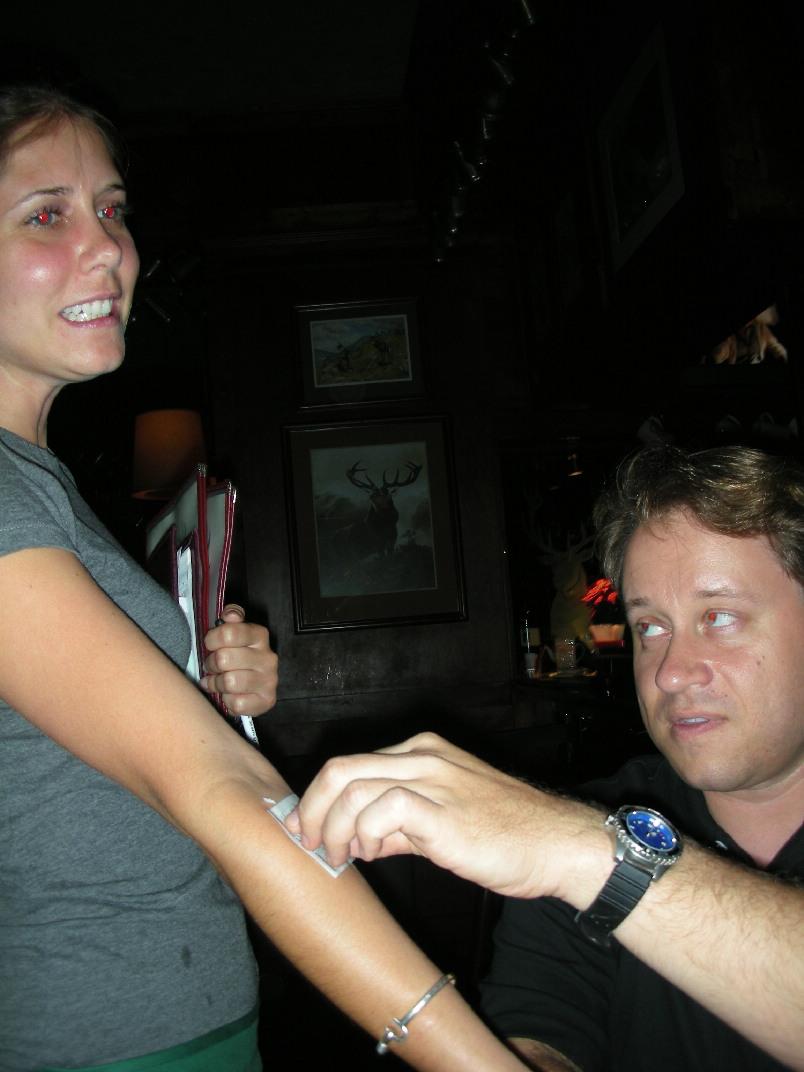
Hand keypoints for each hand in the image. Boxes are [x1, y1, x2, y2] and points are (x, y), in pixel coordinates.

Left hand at [201, 604, 277, 716]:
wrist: (256, 684)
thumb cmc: (238, 654)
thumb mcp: (235, 631)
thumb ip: (232, 616)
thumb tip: (229, 614)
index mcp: (260, 635)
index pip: (228, 633)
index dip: (212, 640)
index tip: (211, 645)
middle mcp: (268, 657)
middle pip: (223, 658)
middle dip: (211, 663)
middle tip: (212, 665)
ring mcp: (269, 680)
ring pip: (229, 682)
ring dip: (216, 683)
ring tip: (216, 681)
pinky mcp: (266, 701)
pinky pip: (236, 703)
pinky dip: (227, 700)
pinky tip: (228, 694)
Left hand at [287, 732, 597, 899]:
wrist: (557, 843)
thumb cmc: (507, 835)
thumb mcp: (445, 820)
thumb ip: (401, 825)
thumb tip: (362, 840)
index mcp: (422, 752)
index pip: (351, 764)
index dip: (319, 798)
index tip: (308, 829)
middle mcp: (423, 757)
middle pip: (340, 769)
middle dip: (314, 809)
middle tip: (311, 844)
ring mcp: (433, 779)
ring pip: (353, 788)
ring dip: (336, 829)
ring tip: (344, 857)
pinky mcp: (443, 811)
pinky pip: (383, 810)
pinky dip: (367, 834)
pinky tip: (374, 853)